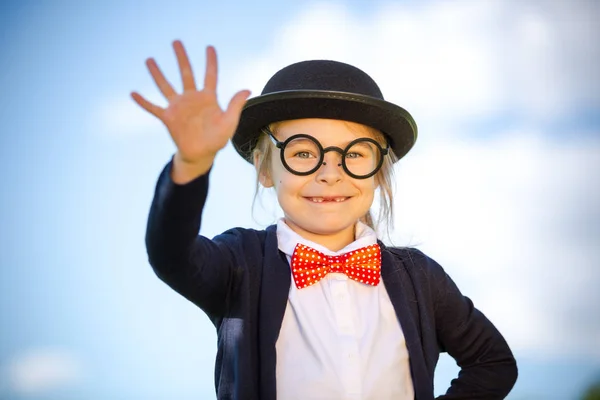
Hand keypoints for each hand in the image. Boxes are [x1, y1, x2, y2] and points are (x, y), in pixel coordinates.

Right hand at [131, 40, 250, 168]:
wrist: (201, 154)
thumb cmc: (217, 139)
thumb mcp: (229, 122)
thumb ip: (235, 105)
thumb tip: (247, 89)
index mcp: (208, 98)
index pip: (210, 75)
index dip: (211, 62)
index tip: (209, 47)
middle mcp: (192, 98)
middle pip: (186, 74)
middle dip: (181, 58)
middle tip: (176, 42)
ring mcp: (178, 107)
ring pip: (166, 86)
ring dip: (158, 74)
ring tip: (149, 60)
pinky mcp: (168, 118)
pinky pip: (153, 108)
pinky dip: (143, 102)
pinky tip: (133, 93)